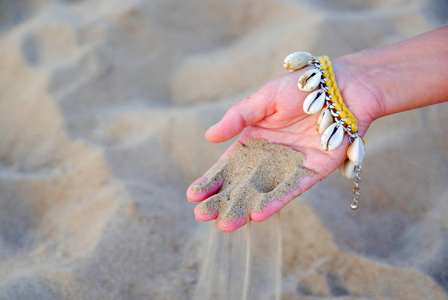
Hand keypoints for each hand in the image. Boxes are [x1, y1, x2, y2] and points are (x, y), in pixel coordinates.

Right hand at [187, 58, 383, 231]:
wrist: (342, 87)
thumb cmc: (300, 88)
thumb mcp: (263, 99)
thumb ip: (237, 118)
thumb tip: (209, 136)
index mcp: (253, 141)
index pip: (227, 166)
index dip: (211, 180)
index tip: (193, 195)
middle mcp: (268, 158)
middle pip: (241, 184)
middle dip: (222, 201)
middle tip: (202, 217)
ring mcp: (288, 167)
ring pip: (262, 193)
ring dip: (245, 209)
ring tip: (225, 225)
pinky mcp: (311, 173)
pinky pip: (291, 190)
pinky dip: (275, 203)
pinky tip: (258, 215)